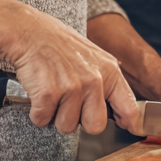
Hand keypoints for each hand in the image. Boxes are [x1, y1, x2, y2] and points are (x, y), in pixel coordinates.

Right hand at [5, 6, 138, 135]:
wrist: (30, 31)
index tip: (129, 129)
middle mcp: (94, 80)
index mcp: (109, 71)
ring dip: (56, 115)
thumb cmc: (61, 45)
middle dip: (81, 121)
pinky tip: (39, 91)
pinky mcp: (48, 94)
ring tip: (53, 92)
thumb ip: (108, 83)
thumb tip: (125, 114)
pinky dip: (37, 111)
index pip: (129, 108)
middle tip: (70, 103)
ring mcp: (72, 87)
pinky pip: (42, 120)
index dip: (129, 124)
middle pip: (96, 126)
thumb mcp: (94, 58)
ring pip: (67, 127)